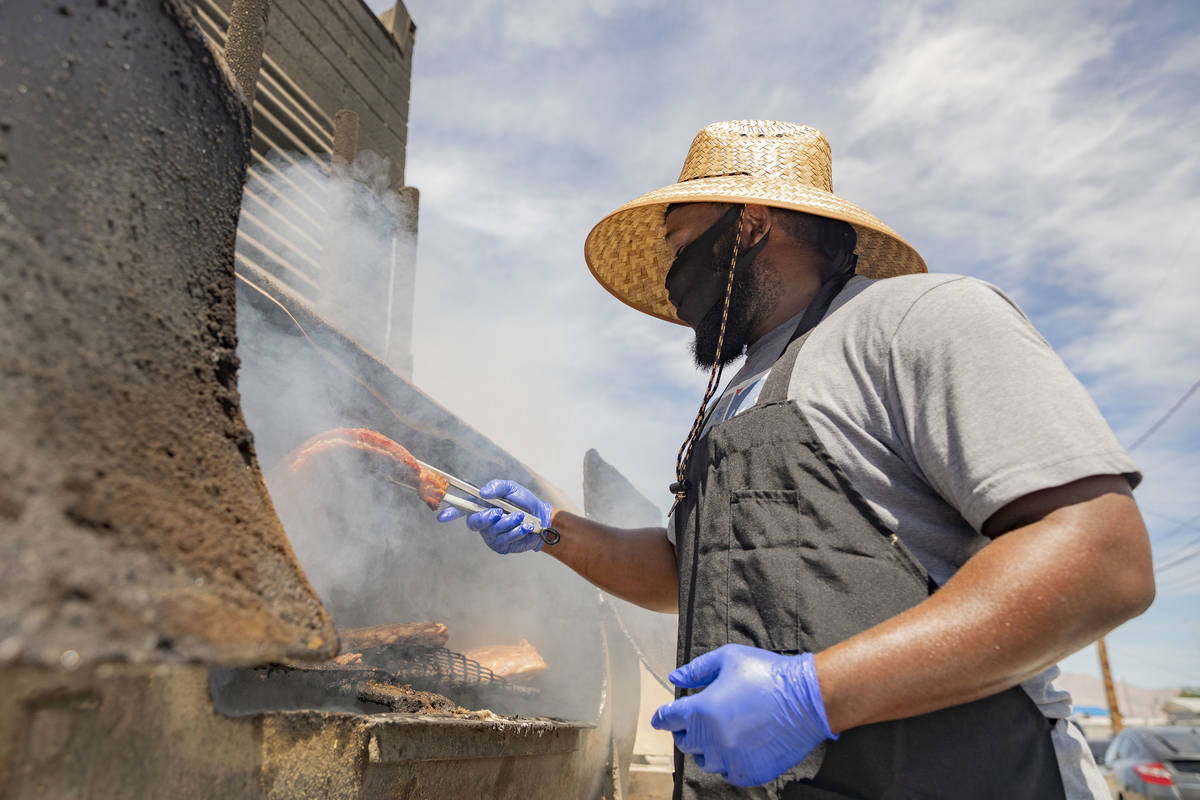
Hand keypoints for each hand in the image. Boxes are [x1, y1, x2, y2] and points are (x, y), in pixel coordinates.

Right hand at [435, 479, 551, 553]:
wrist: (542, 518)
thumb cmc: (524, 502)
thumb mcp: (512, 488)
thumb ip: (497, 487)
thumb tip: (483, 493)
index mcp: (481, 506)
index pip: (461, 509)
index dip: (451, 513)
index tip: (442, 517)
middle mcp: (483, 522)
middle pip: (474, 523)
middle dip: (486, 518)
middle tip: (498, 512)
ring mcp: (490, 536)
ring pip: (493, 531)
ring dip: (509, 523)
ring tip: (522, 517)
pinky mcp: (501, 546)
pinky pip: (505, 540)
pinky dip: (517, 532)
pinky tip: (526, 527)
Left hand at [650, 644, 835, 786]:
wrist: (806, 698)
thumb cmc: (768, 674)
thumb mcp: (728, 658)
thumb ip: (697, 670)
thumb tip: (675, 678)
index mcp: (702, 710)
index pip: (668, 719)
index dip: (663, 716)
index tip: (661, 717)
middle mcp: (713, 739)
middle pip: (684, 742)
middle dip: (686, 730)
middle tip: (697, 720)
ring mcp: (731, 758)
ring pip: (705, 760)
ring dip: (706, 747)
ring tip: (720, 732)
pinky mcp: (750, 771)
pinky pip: (728, 773)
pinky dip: (727, 762)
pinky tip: (736, 747)